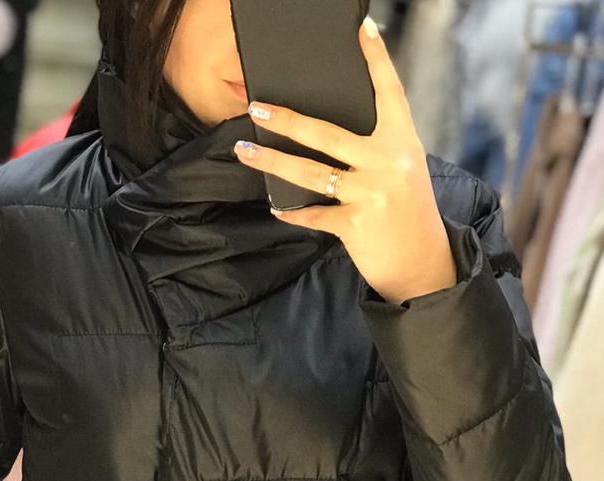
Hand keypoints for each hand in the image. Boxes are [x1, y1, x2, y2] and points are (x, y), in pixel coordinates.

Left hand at [232, 15, 456, 305]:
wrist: (424, 264)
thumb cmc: (408, 213)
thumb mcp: (403, 170)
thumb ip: (375, 148)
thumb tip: (324, 134)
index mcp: (403, 141)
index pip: (388, 91)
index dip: (375, 58)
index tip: (360, 28)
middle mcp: (388, 162)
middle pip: (326, 133)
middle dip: (286, 120)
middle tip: (256, 108)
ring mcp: (371, 193)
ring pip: (309, 173)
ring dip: (271, 162)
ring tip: (244, 151)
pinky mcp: (356, 224)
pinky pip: (313, 214)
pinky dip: (292, 213)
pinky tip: (275, 207)